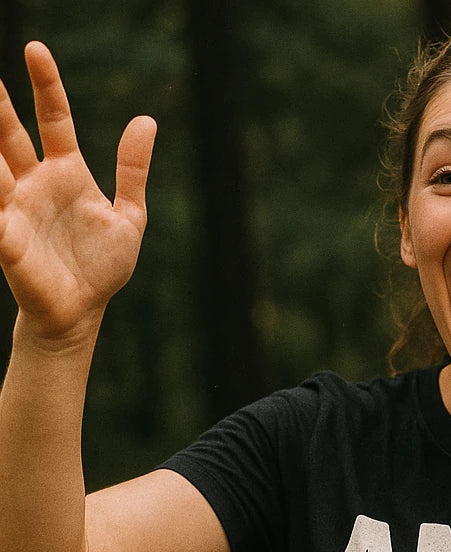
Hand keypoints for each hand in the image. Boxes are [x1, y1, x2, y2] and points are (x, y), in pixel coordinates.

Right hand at [0, 42, 155, 342]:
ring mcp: (17, 209)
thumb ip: (133, 171)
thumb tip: (146, 120)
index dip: (47, 87)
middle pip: (11, 134)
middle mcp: (35, 184)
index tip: (37, 50)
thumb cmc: (101, 267)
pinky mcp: (6, 238)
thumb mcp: (129, 216)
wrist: (84, 312)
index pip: (53, 120)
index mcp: (66, 174)